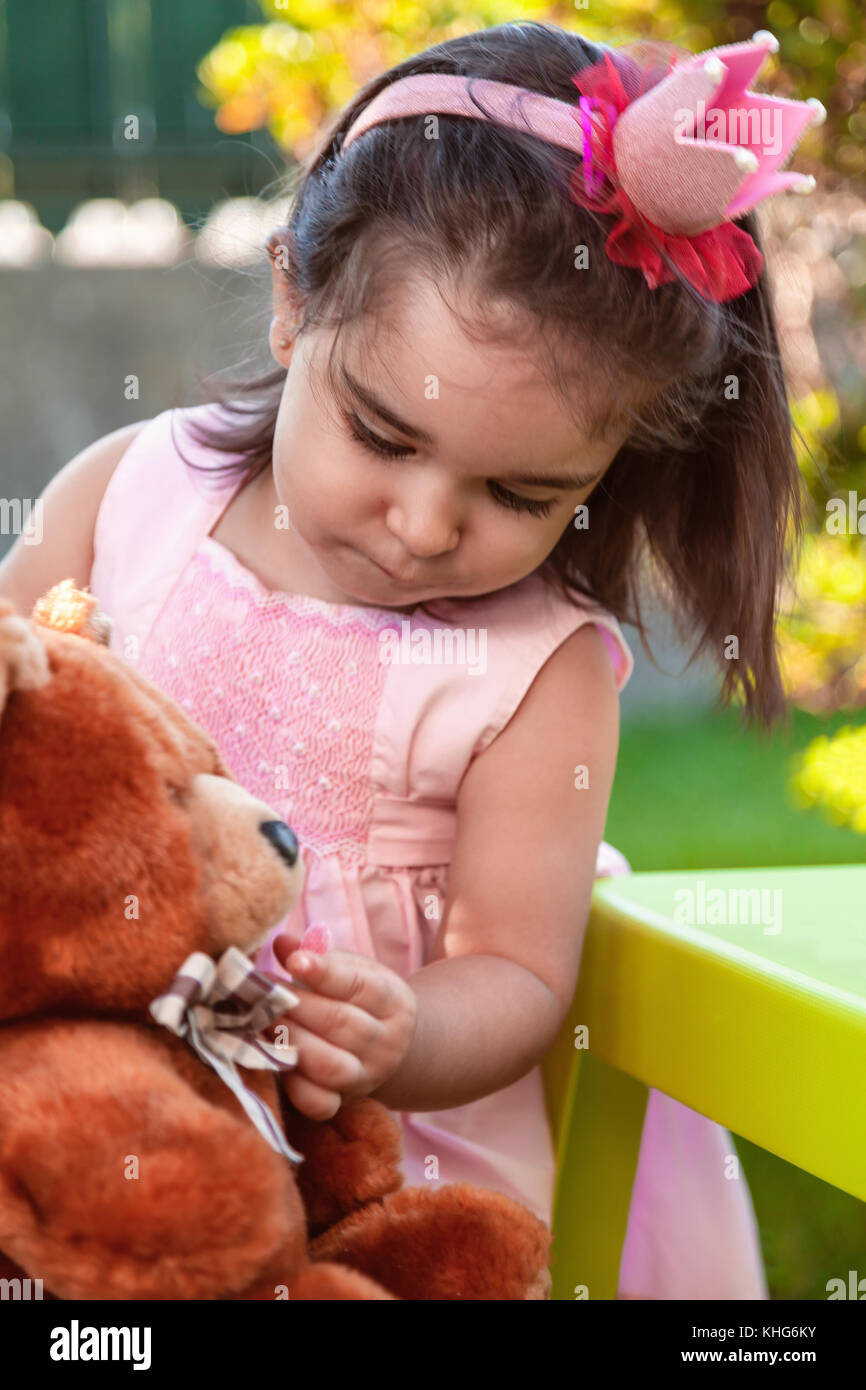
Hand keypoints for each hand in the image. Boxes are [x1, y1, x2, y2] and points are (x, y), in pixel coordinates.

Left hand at [267, 929, 417, 1121]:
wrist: (387, 1048)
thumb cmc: (359, 999)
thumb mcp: (351, 971)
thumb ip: (318, 957)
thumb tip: (282, 943)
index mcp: (393, 1001)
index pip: (360, 985)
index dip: (325, 973)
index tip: (293, 961)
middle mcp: (386, 1042)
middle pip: (340, 1023)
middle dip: (295, 1005)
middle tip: (259, 990)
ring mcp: (366, 1076)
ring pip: (329, 1065)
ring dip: (289, 1041)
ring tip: (259, 1021)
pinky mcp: (344, 1103)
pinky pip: (320, 1104)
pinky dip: (294, 1087)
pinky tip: (273, 1061)